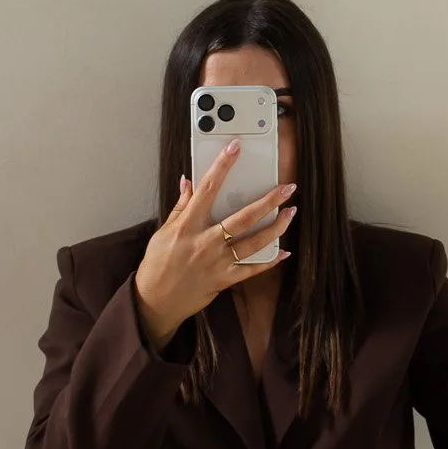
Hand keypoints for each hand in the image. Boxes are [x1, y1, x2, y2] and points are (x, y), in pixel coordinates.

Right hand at [133, 141, 296, 343]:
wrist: (155, 300)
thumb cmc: (157, 264)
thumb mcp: (164, 232)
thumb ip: (180, 207)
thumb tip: (188, 182)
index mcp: (187, 226)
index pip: (207, 189)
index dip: (222, 166)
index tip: (235, 148)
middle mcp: (205, 243)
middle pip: (243, 217)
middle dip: (269, 201)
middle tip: (287, 188)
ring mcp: (217, 263)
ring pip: (254, 242)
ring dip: (277, 227)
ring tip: (291, 213)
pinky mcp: (224, 280)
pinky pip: (252, 269)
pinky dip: (270, 261)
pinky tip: (284, 251)